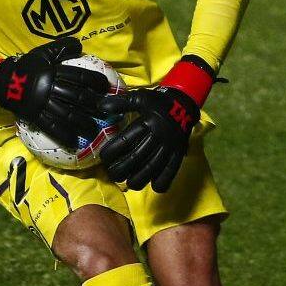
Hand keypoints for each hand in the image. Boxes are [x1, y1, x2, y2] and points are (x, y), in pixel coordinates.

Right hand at [0, 38, 109, 147]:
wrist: (2, 81)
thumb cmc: (26, 67)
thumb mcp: (42, 53)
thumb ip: (60, 48)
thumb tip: (79, 45)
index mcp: (52, 72)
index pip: (78, 76)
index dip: (94, 82)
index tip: (106, 87)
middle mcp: (49, 88)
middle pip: (76, 97)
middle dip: (94, 105)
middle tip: (106, 110)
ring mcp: (42, 103)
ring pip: (67, 114)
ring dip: (83, 123)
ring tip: (94, 130)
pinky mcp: (35, 116)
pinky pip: (51, 127)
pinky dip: (63, 135)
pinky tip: (74, 142)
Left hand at [98, 57, 213, 192]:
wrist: (184, 104)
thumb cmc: (158, 102)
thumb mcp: (140, 97)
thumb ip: (120, 103)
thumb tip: (100, 106)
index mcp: (148, 122)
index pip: (127, 140)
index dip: (113, 150)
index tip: (103, 157)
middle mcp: (159, 136)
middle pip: (139, 156)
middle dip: (123, 168)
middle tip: (112, 174)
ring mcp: (170, 146)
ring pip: (154, 166)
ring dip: (141, 178)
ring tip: (129, 184)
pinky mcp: (179, 153)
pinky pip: (173, 169)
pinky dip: (165, 180)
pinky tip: (155, 188)